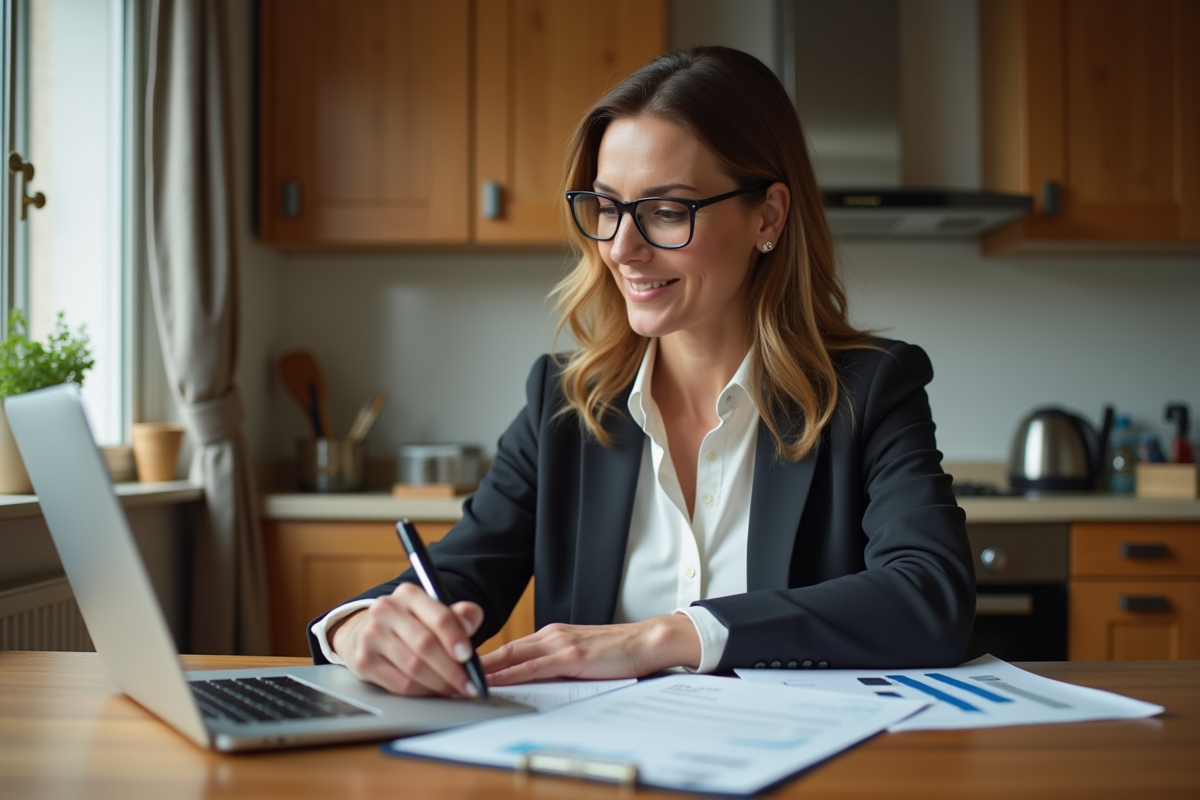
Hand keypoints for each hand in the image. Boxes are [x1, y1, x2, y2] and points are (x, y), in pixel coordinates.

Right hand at [330, 582, 483, 697]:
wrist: (368, 632)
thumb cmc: (411, 624)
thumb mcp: (434, 612)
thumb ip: (459, 615)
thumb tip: (469, 623)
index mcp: (408, 594)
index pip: (439, 617)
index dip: (456, 638)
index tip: (468, 657)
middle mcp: (386, 610)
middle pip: (426, 644)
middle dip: (452, 669)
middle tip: (468, 685)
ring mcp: (370, 635)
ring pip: (414, 668)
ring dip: (439, 683)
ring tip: (454, 689)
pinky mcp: (362, 661)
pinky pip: (400, 684)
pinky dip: (422, 692)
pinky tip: (433, 692)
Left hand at [480, 613, 701, 685]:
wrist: (649, 641)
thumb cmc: (621, 652)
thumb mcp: (583, 657)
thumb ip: (559, 666)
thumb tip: (535, 683)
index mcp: (553, 636)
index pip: (511, 649)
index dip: (484, 661)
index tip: (461, 671)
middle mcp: (551, 636)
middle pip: (504, 651)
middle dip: (474, 664)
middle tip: (447, 675)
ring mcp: (560, 644)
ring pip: (512, 657)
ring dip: (484, 670)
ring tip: (459, 680)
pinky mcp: (571, 656)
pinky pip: (532, 668)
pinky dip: (509, 675)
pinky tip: (493, 682)